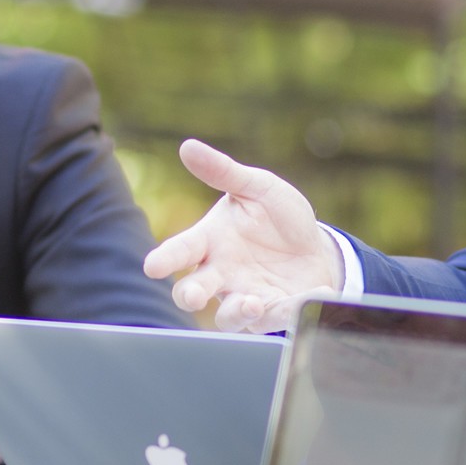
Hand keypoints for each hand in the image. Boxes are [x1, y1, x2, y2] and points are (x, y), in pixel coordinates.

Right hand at [143, 139, 342, 332]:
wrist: (312, 246)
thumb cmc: (275, 216)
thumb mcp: (257, 188)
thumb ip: (224, 172)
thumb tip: (187, 146)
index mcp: (211, 241)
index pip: (181, 249)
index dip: (166, 258)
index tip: (152, 266)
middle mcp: (221, 273)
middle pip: (193, 291)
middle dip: (191, 295)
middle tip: (194, 296)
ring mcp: (245, 296)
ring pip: (228, 316)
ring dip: (238, 313)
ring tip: (253, 303)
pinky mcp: (272, 311)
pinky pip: (276, 318)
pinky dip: (290, 312)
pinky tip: (309, 298)